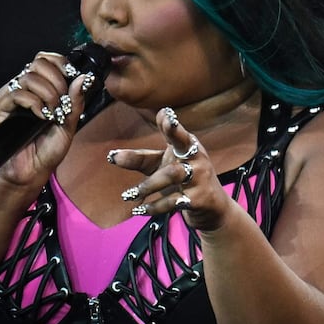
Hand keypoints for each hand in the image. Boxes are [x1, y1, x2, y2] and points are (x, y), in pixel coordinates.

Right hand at [0, 51, 89, 188]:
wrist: (29, 173)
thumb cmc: (47, 151)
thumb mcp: (69, 126)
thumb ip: (76, 102)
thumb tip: (82, 78)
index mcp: (46, 91)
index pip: (50, 61)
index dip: (61, 62)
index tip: (72, 75)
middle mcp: (31, 91)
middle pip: (39, 62)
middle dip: (56, 77)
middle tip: (62, 98)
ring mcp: (16, 100)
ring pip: (29, 76)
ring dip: (47, 91)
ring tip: (53, 111)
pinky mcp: (3, 110)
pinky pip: (17, 93)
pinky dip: (33, 102)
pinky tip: (42, 116)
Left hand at [107, 106, 233, 230]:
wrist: (212, 208)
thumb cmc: (184, 181)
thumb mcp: (162, 167)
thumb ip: (138, 159)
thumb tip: (111, 156)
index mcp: (188, 146)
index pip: (178, 132)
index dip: (170, 123)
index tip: (164, 112)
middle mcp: (197, 157)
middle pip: (183, 143)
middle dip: (176, 132)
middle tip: (168, 123)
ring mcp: (200, 177)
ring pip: (172, 175)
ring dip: (148, 185)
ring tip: (128, 195)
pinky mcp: (200, 198)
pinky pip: (174, 202)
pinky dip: (155, 207)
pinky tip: (139, 210)